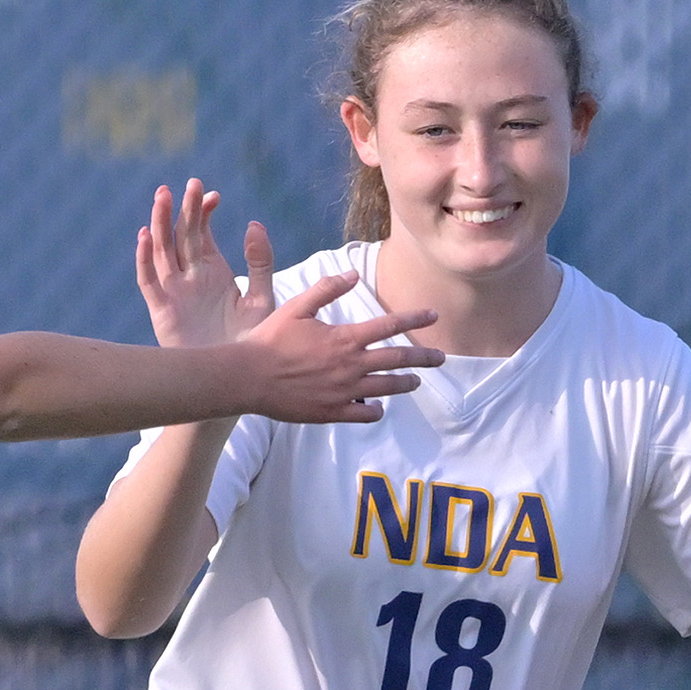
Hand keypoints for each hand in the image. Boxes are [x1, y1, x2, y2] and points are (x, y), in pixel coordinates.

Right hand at [134, 182, 273, 349]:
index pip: (202, 231)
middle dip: (183, 208)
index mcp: (213, 270)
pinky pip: (148, 280)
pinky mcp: (161, 309)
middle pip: (180, 234)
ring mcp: (173, 291)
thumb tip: (254, 224)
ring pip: (161, 250)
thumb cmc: (250, 342)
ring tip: (162, 195)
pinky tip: (145, 236)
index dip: (203, 211)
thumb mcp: (262, 299)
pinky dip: (144, 259)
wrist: (233, 379)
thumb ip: (261, 264)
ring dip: (159, 222)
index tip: (214, 195)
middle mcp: (190, 276)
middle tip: (190, 183)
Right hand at [235, 276, 440, 424]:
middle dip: (423, 357)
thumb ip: (327, 289)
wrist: (249, 377)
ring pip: (386, 388)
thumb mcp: (297, 307)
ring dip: (405, 383)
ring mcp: (344, 391)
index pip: (389, 326)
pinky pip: (364, 414)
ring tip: (416, 381)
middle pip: (397, 359)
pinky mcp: (333, 412)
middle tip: (441, 358)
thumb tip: (353, 275)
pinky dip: (375, 410)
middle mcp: (351, 365)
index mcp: (345, 338)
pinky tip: (378, 408)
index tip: (433, 316)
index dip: (414, 319)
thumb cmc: (271, 339)